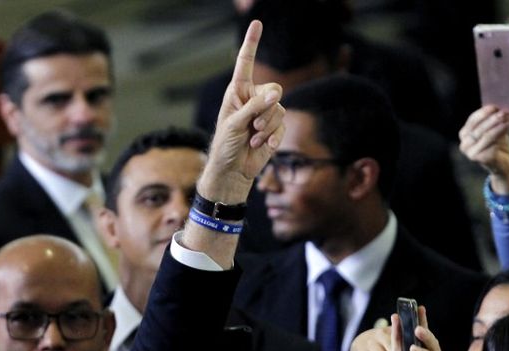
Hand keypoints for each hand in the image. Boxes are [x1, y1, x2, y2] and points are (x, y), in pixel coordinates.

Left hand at [198, 20, 284, 202]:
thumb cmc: (226, 145)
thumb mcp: (235, 124)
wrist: (233, 170)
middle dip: (267, 109)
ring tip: (253, 139)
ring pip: (280, 111)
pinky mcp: (274, 129)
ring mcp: (265, 113)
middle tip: (254, 126)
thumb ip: (254, 107)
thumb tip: (275, 94)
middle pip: (274, 90)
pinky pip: (282, 127)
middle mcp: (253, 98)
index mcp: (238, 91)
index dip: (252, 43)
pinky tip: (263, 147)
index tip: (257, 23)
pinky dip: (273, 139)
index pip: (245, 63)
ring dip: (267, 128)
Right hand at [459, 105, 508, 193]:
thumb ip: (494, 120)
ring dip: (498, 126)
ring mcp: (470, 153)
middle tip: (503, 112)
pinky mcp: (479, 159)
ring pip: (486, 136)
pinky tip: (507, 129)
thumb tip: (502, 109)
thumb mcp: (494, 129)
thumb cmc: (498, 145)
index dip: (483, 113)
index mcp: (465, 134)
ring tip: (507, 120)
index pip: (472, 120)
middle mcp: (464, 144)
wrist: (502, 164)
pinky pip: (491, 145)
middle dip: (492, 119)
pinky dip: (501, 136)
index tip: (494, 106)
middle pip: (478, 128)